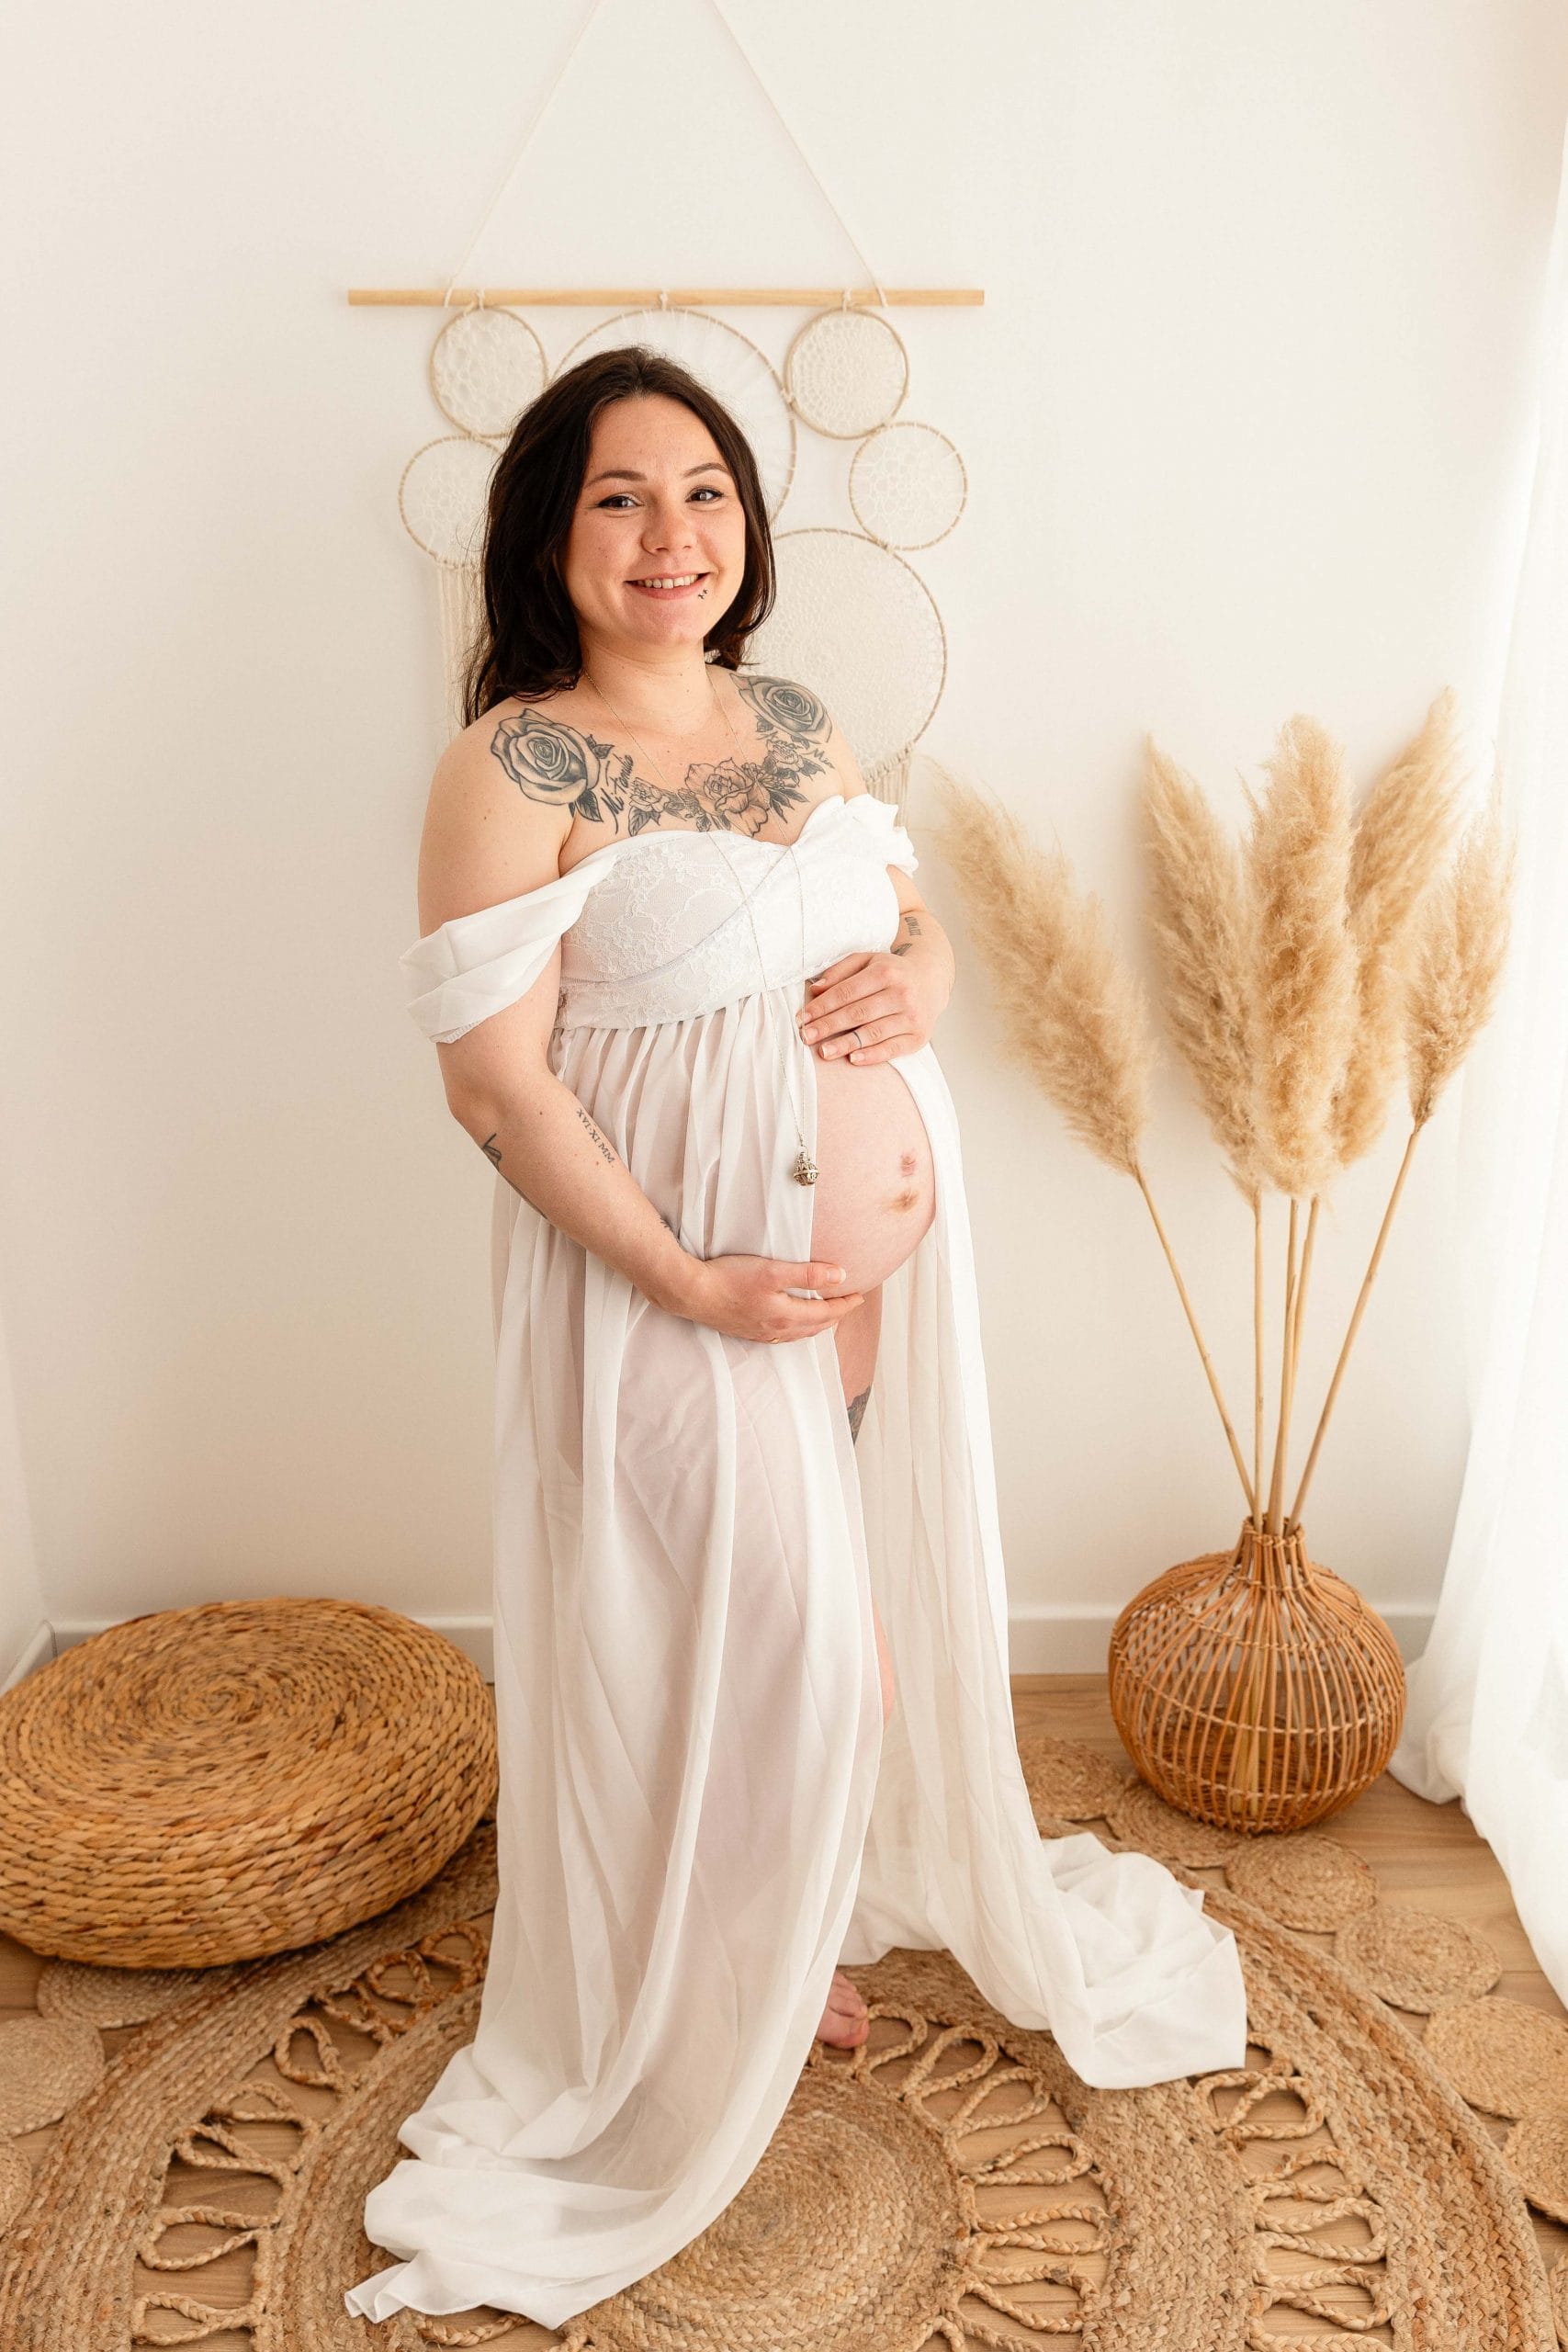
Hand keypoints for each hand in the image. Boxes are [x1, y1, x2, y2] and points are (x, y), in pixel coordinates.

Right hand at [672, 1254, 864, 1343]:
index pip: (826, 1312)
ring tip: (827, 1315)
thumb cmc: (729, 1278)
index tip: (860, 1295)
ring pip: (799, 1334)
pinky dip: (797, 1330)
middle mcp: (776, 1330)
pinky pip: (782, 1336)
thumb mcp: (773, 1271)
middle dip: (836, 1316)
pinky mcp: (746, 1331)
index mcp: (786, 1316)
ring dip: (817, 1325)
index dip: (845, 1304)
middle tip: (849, 1305)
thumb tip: (840, 1277)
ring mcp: (760, 1334)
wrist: (692, 1293)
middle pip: (816, 1326)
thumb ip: (808, 1275)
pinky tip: (792, 1324)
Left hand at [795, 945, 949, 1063]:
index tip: (803, 1018)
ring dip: (846, 1044)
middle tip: (806, 1037)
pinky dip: (873, 1055)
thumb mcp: (867, 961)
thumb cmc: (891, 972)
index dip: (822, 1006)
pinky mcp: (919, 1036)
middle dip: (829, 1026)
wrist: (931, 980)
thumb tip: (815, 989)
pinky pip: (893, 1049)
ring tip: (824, 1052)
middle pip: (857, 1013)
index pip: (846, 992)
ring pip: (873, 1033)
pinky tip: (853, 1059)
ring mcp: (912, 1016)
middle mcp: (901, 993)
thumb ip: (840, 971)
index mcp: (885, 972)